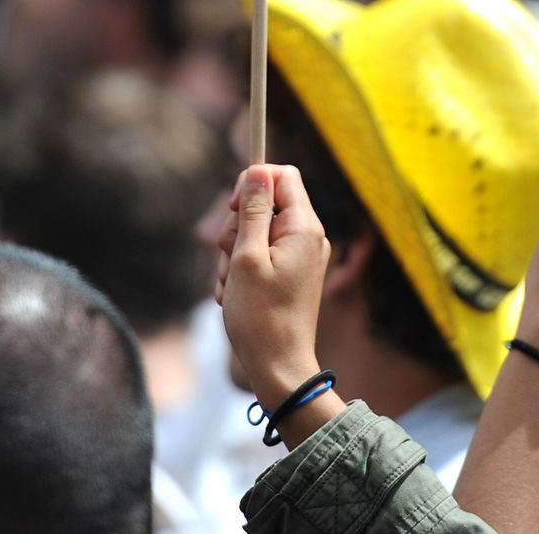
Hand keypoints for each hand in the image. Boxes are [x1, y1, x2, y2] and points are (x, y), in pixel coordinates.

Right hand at [216, 164, 331, 408]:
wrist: (278, 368)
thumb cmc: (261, 317)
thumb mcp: (248, 257)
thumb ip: (253, 210)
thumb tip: (257, 170)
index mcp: (304, 227)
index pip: (282, 175)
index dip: (253, 183)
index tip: (232, 208)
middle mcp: (307, 237)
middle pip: (263, 204)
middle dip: (236, 229)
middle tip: (231, 261)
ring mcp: (298, 257)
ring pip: (253, 234)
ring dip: (234, 257)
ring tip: (234, 287)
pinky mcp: (288, 275)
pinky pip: (258, 258)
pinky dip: (241, 273)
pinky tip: (238, 297)